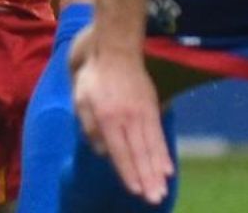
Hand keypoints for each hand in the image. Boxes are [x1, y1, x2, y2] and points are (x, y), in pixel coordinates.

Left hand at [69, 28, 172, 203]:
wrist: (116, 50)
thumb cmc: (94, 78)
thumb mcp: (80, 100)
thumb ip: (89, 127)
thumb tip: (103, 152)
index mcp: (108, 118)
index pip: (119, 151)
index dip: (128, 173)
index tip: (135, 191)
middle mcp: (128, 118)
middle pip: (139, 153)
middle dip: (147, 179)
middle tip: (154, 199)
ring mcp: (143, 113)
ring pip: (152, 147)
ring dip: (157, 171)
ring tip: (162, 189)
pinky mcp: (152, 108)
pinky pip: (159, 135)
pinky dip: (164, 153)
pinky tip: (168, 168)